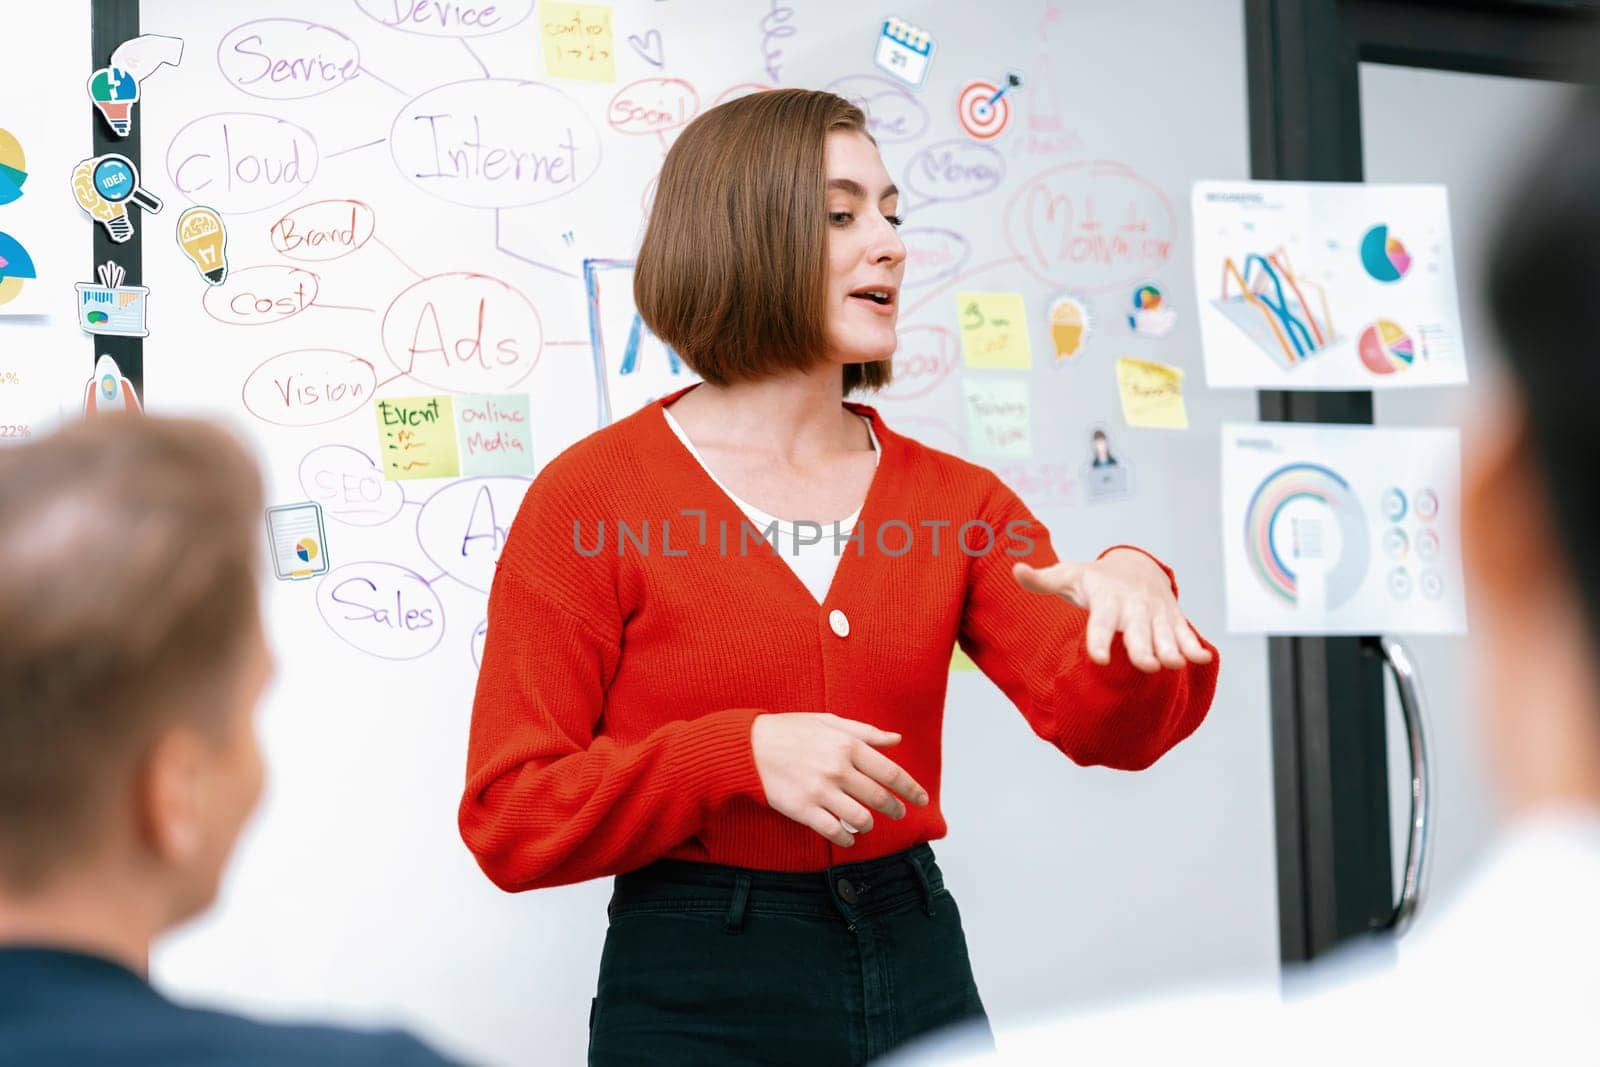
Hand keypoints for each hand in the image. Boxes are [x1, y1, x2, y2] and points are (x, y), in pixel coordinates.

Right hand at [751, 713, 929, 846]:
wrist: (748, 746)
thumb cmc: (790, 731)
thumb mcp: (829, 721)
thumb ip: (865, 732)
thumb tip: (896, 740)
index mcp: (848, 745)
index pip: (891, 773)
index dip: (911, 789)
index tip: (921, 799)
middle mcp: (838, 769)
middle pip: (879, 798)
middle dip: (894, 809)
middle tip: (898, 813)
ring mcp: (821, 791)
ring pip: (860, 818)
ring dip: (868, 824)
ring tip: (867, 822)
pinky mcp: (803, 809)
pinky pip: (834, 832)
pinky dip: (846, 838)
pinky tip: (848, 837)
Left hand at [1012, 549, 1213, 672]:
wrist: (1135, 565)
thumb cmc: (1094, 579)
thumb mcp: (1068, 576)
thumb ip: (1042, 580)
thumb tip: (1015, 569)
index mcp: (1106, 600)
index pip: (1101, 622)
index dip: (1099, 640)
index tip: (1098, 659)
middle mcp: (1133, 607)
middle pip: (1137, 631)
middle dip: (1142, 648)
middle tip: (1147, 666)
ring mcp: (1155, 614)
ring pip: (1164, 634)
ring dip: (1171, 649)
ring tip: (1174, 665)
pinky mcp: (1172, 619)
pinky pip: (1185, 632)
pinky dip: (1194, 645)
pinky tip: (1201, 659)